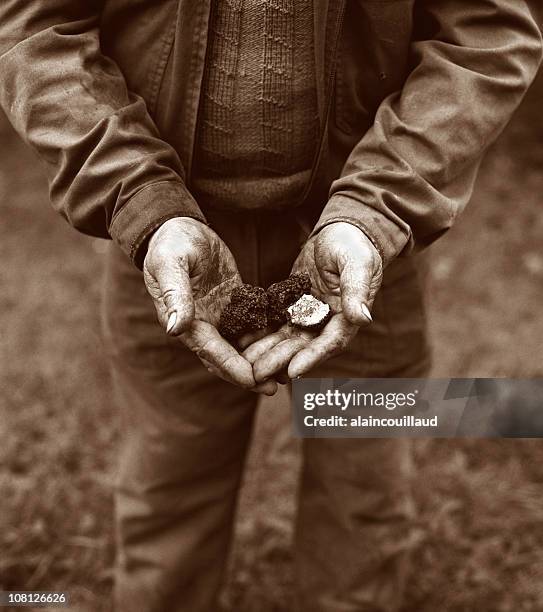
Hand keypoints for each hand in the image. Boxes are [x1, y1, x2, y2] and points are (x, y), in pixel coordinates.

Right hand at [143, 217, 275, 393]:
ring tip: (287, 368)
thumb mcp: (170, 264)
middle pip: (229, 357)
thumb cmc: (171, 244)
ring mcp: (219, 315)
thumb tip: (175, 329)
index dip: (233, 368)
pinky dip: (267, 335)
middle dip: (251, 373)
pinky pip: (252, 323)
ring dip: (262, 358)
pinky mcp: (233, 303)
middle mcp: (203, 324)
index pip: (211, 352)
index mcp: (187, 320)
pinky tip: (288, 341)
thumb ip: (175, 295)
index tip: (254, 382)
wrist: (178, 227)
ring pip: (242, 345)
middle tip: (275, 386)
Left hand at [244, 222, 382, 380]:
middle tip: (259, 372)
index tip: (293, 371)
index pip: (330, 343)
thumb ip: (356, 291)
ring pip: (287, 339)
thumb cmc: (354, 247)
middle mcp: (327, 323)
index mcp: (347, 318)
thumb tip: (362, 318)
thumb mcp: (357, 264)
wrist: (342, 232)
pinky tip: (243, 341)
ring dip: (268, 352)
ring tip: (246, 363)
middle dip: (281, 360)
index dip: (312, 358)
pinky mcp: (294, 307)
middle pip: (304, 347)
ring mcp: (309, 316)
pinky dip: (262, 333)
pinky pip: (276, 323)